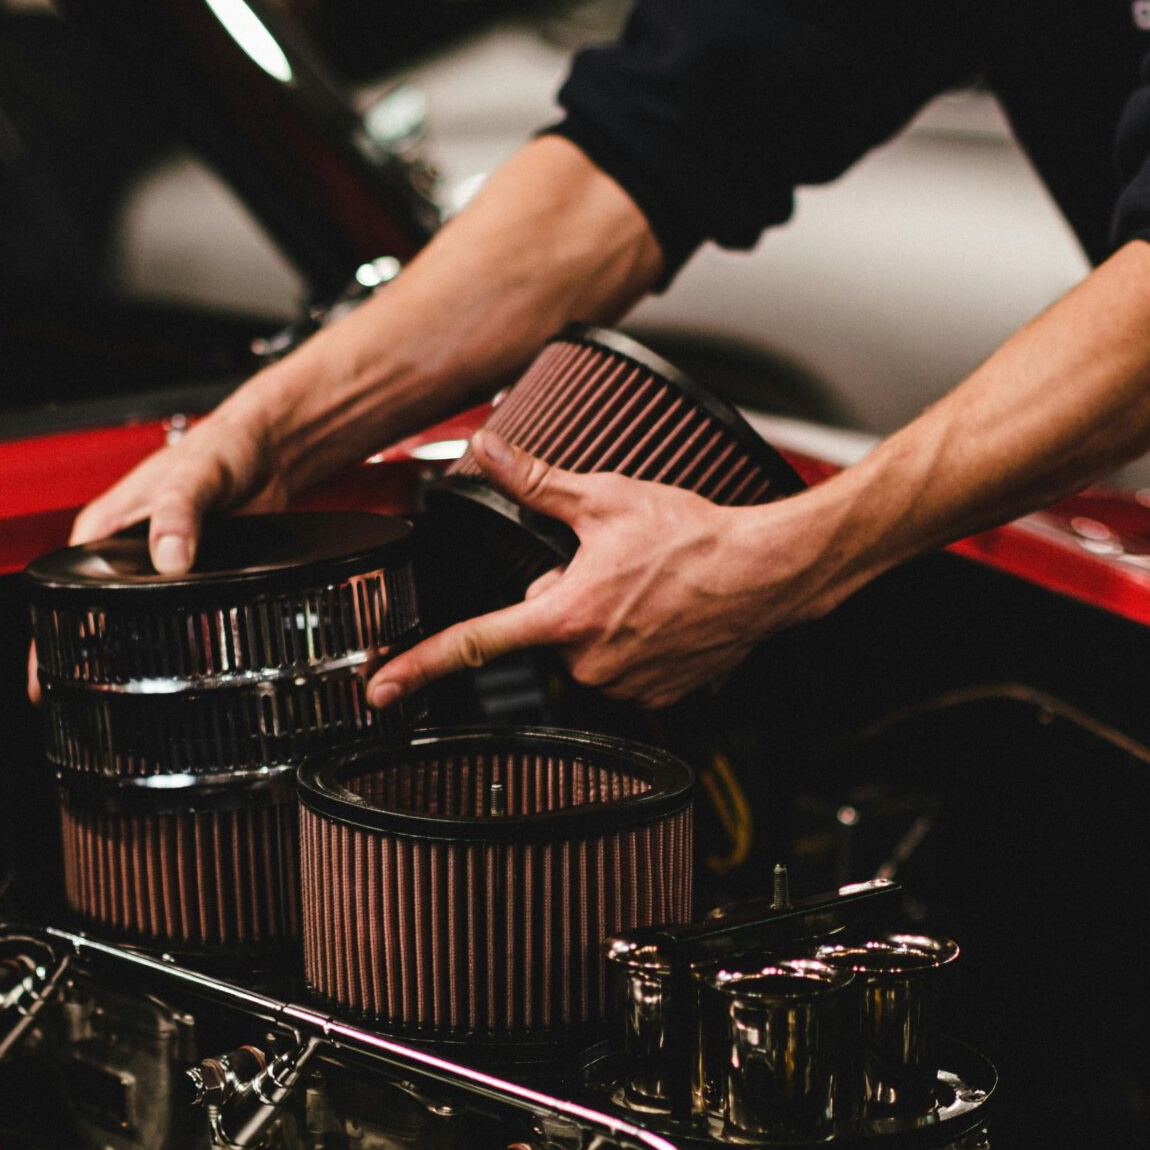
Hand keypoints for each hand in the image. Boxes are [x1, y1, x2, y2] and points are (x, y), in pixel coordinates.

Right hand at [29, 405, 292, 702]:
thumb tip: (169, 558)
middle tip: (79, 714)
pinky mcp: (188, 582)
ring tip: (117, 711)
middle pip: (87, 618)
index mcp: (103, 529)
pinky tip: (170, 679)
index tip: (42, 681)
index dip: (47, 639)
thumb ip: (179, 512)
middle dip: (78, 665)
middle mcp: (122, 555)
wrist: (270, 450)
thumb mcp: (196, 475)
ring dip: (122, 663)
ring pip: (128, 627)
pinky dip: (164, 651)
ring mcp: (153, 572)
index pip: (58, 592)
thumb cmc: (223, 447)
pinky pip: (168, 623)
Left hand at [367, 432, 831, 711]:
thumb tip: (487, 451)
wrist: (768, 572)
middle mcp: (590, 661)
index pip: (474, 643)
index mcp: (565, 615)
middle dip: (564, 600)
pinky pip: (624, 669)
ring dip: (602, 620)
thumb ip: (537, 481)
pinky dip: (637, 642)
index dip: (418, 667)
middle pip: (545, 631)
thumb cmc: (697, 538)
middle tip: (609, 568)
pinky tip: (664, 614)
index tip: (381, 690)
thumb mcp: (606, 498)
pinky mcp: (658, 697)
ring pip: (585, 651)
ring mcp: (625, 684)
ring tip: (646, 588)